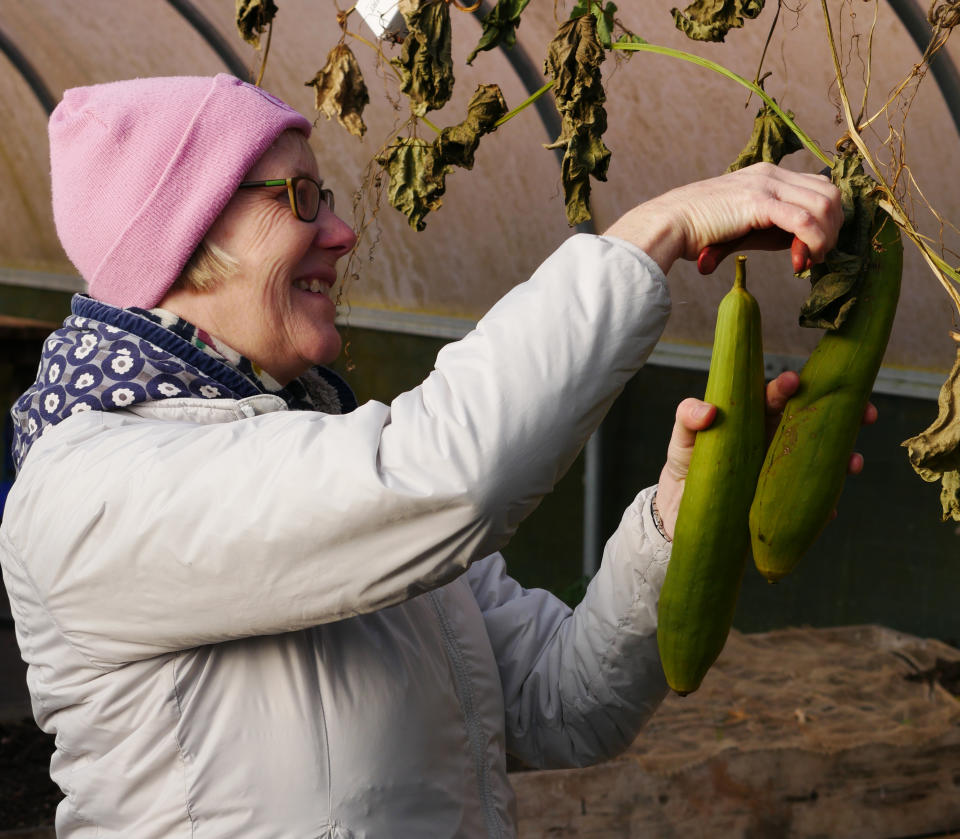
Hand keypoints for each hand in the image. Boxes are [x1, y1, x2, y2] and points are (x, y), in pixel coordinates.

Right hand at [603, 163, 842, 275]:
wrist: (670, 224)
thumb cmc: (699, 230)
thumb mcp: (744, 225)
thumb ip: (774, 230)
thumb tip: (802, 248)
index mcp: (768, 175)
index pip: (818, 189)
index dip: (826, 220)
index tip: (813, 249)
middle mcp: (771, 173)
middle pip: (829, 194)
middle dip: (833, 229)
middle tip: (817, 257)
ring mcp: (766, 184)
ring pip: (824, 205)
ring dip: (826, 237)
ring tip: (809, 260)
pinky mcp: (760, 202)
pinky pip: (805, 220)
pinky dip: (813, 242)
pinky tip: (803, 260)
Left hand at [654, 371, 876, 539]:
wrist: (682, 513)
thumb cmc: (689, 465)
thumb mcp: (681, 438)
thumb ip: (687, 418)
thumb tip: (709, 411)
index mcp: (754, 417)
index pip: (776, 397)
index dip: (789, 386)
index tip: (794, 380)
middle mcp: (776, 440)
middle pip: (815, 422)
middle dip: (844, 412)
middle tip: (865, 412)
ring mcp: (784, 471)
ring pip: (823, 459)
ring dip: (845, 459)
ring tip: (853, 463)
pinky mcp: (785, 502)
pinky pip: (811, 502)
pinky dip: (824, 505)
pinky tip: (829, 509)